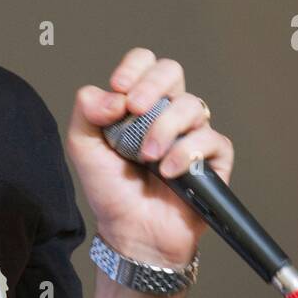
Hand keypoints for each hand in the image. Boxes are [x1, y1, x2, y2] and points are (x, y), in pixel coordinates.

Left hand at [65, 47, 234, 266]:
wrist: (131, 233)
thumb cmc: (111, 191)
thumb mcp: (84, 149)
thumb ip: (87, 113)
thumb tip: (111, 94)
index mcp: (138, 105)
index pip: (144, 64)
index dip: (134, 67)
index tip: (118, 87)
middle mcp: (167, 113)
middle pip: (172, 71)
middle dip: (152, 85)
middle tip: (135, 109)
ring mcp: (192, 134)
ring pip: (191, 105)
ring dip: (164, 129)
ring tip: (147, 157)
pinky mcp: (213, 159)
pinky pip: (211, 140)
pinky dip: (186, 154)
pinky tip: (168, 171)